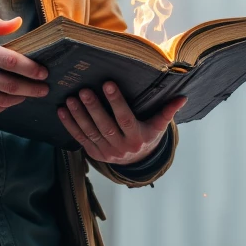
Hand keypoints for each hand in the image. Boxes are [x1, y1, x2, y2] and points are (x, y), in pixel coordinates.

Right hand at [0, 16, 48, 111]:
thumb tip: (18, 22)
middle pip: (11, 84)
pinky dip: (4, 105)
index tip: (43, 72)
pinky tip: (11, 100)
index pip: (11, 62)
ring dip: (20, 98)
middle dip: (32, 88)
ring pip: (2, 99)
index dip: (31, 69)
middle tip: (44, 88)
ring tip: (30, 94)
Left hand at [58, 82, 185, 165]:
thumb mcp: (158, 126)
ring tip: (71, 99)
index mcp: (137, 138)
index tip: (107, 84)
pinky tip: (62, 111)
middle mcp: (121, 147)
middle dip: (93, 108)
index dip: (116, 102)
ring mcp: (106, 152)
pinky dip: (70, 125)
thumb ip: (167, 111)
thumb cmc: (148, 136)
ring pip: (90, 132)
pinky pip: (80, 138)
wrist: (137, 162)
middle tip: (84, 90)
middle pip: (105, 126)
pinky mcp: (94, 154)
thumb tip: (183, 97)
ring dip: (79, 116)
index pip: (125, 118)